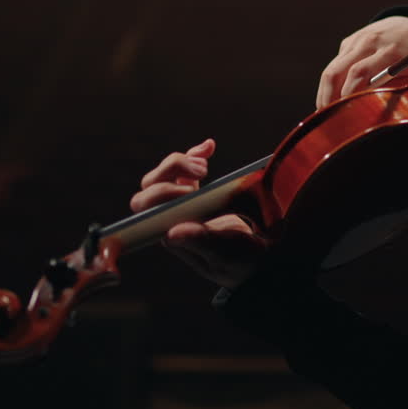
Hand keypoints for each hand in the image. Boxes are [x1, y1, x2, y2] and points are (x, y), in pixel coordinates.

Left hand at [133, 139, 267, 288]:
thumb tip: (170, 234)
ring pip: (163, 174)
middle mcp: (170, 219)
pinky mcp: (193, 192)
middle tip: (203, 172)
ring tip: (205, 167)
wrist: (260, 257)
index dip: (160, 195)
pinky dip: (196, 153)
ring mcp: (180, 203)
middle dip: (172, 172)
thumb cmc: (241, 261)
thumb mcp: (225, 256)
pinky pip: (185, 168)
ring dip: (181, 162)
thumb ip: (201, 244)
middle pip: (150, 187)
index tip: (189, 192)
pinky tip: (209, 147)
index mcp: (172, 236)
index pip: (147, 212)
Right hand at [316, 16, 407, 108]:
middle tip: (328, 116)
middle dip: (328, 96)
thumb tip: (369, 107)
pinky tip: (331, 96)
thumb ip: (392, 88)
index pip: (359, 72)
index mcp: (389, 51)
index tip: (345, 113)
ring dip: (324, 91)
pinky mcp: (348, 41)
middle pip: (337, 70)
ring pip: (331, 68)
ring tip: (324, 110)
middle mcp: (369, 42)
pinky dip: (331, 82)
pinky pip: (335, 64)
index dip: (348, 94)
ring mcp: (356, 40)